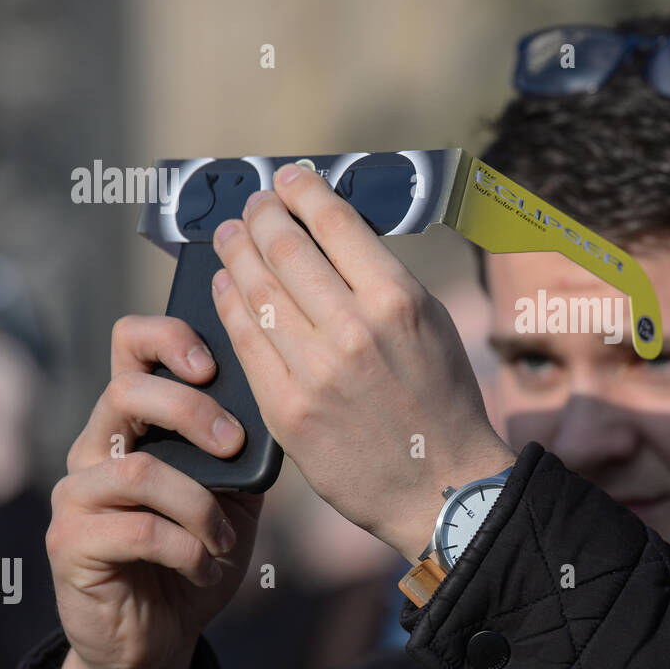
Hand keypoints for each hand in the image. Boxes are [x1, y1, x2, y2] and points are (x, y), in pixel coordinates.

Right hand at [46, 314, 260, 668]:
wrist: (162, 637)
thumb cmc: (201, 553)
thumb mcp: (236, 495)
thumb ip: (242, 451)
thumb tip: (271, 406)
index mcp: (136, 422)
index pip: (131, 345)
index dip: (169, 337)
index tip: (215, 364)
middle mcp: (96, 448)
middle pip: (126, 392)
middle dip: (192, 412)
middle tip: (235, 446)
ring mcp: (76, 495)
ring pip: (138, 469)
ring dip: (199, 504)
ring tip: (225, 538)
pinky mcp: (70, 544)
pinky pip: (137, 530)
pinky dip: (186, 548)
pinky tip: (204, 564)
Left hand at [209, 162, 514, 559]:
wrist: (440, 488)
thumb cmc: (443, 403)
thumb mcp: (433, 327)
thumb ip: (386, 283)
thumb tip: (336, 238)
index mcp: (399, 302)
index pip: (335, 224)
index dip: (303, 193)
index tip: (289, 180)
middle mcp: (354, 330)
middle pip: (286, 250)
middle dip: (262, 217)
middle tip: (253, 205)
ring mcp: (316, 372)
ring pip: (257, 292)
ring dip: (237, 254)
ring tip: (230, 236)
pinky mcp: (288, 410)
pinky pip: (246, 343)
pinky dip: (229, 305)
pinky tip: (225, 286)